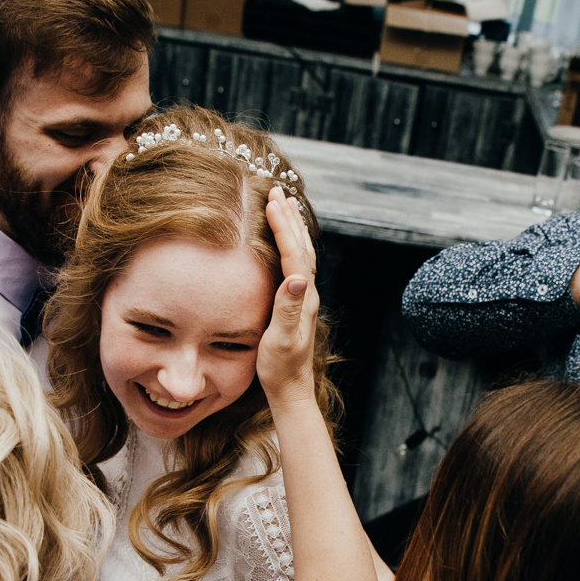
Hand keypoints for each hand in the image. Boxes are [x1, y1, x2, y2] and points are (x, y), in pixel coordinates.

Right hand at [257, 187, 319, 408]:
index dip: (283, 227)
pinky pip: (296, 264)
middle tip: (278, 191)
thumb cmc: (280, 368)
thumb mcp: (280, 341)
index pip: (294, 254)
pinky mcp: (297, 304)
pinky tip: (286, 242)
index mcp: (302, 298)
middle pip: (301, 247)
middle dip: (289, 218)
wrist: (290, 389)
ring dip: (293, 227)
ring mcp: (303, 298)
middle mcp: (307, 294)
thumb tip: (296, 279)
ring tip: (286, 205)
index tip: (273, 202)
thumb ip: (287, 309)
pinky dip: (291, 245)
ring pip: (301, 253)